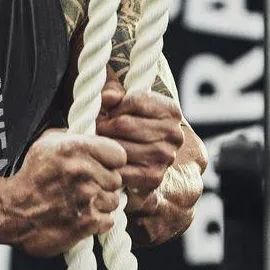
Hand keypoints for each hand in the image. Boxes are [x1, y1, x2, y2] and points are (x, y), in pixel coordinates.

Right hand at [2, 129, 126, 256]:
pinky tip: (79, 215)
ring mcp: (87, 198)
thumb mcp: (45, 144)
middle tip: (83, 186)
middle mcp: (83, 171)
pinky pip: (108, 220)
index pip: (119, 154)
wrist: (12, 211)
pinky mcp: (88, 222)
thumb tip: (93, 136)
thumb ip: (72, 137)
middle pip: (116, 180)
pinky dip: (96, 221)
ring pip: (113, 201)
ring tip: (79, 202)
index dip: (109, 162)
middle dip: (102, 184)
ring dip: (100, 203)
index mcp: (75, 148)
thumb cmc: (30, 177)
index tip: (100, 166)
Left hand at [94, 75, 183, 216]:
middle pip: (123, 124)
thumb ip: (114, 92)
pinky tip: (104, 160)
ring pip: (119, 147)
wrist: (140, 158)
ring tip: (98, 144)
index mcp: (171, 110)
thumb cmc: (127, 123)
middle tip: (95, 129)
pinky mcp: (153, 177)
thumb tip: (108, 98)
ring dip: (102, 145)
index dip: (114, 105)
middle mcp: (174, 134)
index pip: (135, 100)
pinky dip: (107, 164)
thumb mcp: (121, 102)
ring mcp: (166, 157)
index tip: (108, 111)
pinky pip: (120, 169)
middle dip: (102, 125)